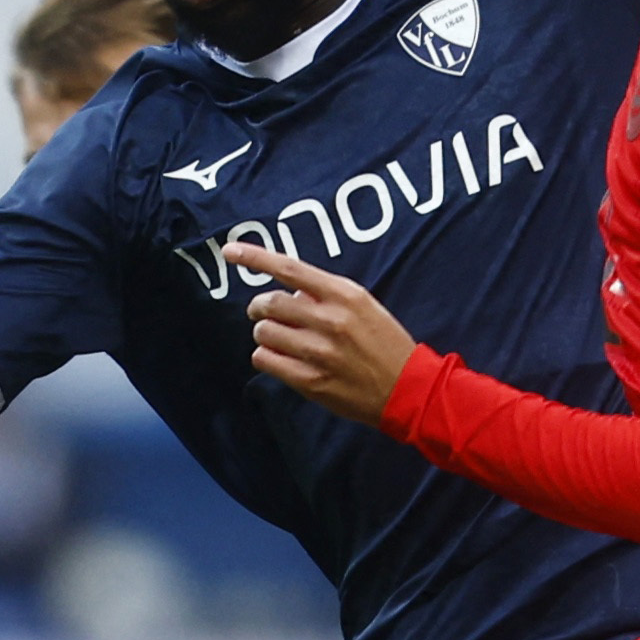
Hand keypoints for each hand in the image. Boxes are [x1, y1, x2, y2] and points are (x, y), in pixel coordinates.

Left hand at [241, 242, 416, 424]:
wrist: (408, 389)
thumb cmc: (385, 344)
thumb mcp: (364, 306)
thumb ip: (326, 295)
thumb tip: (289, 292)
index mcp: (345, 295)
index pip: (290, 269)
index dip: (255, 257)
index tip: (230, 250)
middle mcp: (330, 320)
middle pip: (269, 303)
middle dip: (260, 307)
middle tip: (265, 313)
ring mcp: (319, 352)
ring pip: (263, 332)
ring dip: (265, 333)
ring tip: (281, 339)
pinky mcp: (310, 381)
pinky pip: (265, 359)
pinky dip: (266, 356)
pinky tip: (280, 358)